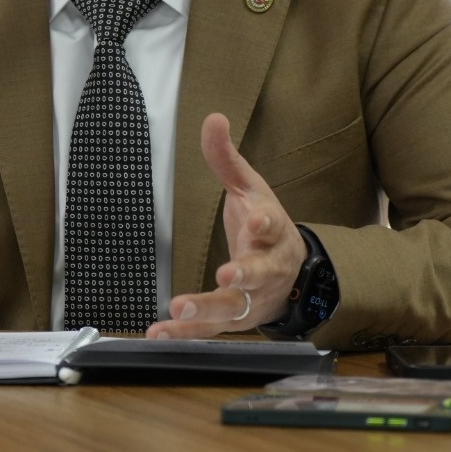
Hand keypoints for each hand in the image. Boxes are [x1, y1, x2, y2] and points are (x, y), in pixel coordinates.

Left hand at [145, 112, 306, 339]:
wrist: (291, 275)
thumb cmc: (265, 226)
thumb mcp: (249, 188)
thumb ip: (226, 158)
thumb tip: (213, 117)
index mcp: (271, 231)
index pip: (274, 224)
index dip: (267, 222)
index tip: (258, 218)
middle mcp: (266, 267)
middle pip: (259, 272)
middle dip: (244, 275)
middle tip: (225, 275)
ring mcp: (252, 298)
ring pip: (234, 308)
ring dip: (207, 311)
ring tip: (178, 310)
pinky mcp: (235, 320)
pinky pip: (210, 330)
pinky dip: (185, 334)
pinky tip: (158, 333)